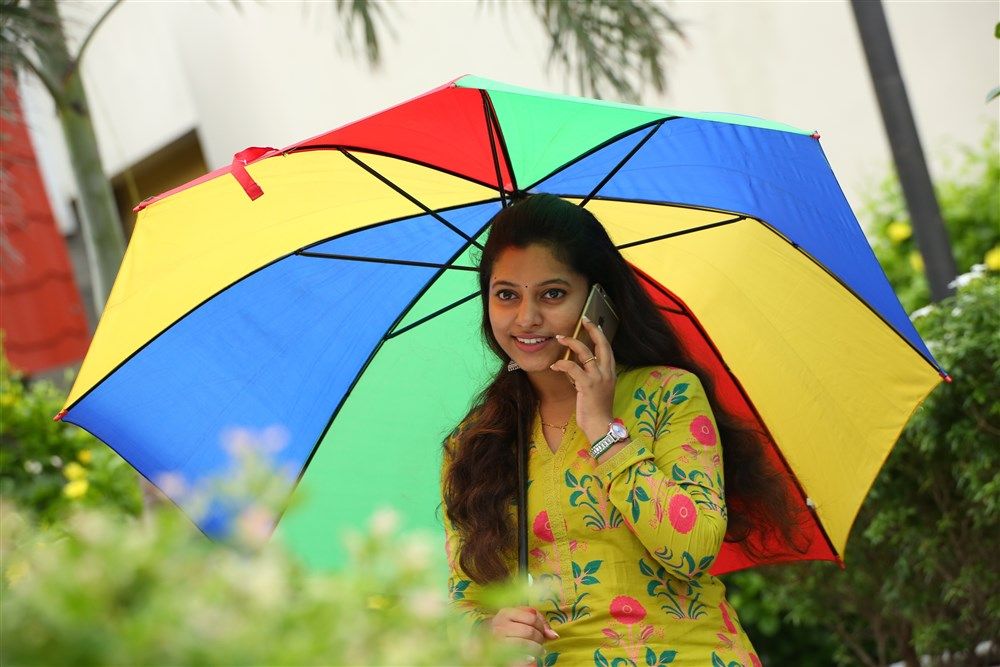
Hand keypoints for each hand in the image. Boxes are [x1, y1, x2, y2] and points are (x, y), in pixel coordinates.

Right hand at [489, 606, 558, 656]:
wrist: (486, 640)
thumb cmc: (507, 627)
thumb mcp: (520, 618)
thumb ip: (538, 621)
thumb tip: (554, 635)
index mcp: (506, 612)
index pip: (532, 617)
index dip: (541, 626)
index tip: (543, 632)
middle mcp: (499, 625)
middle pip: (529, 631)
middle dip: (540, 639)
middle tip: (541, 643)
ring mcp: (497, 640)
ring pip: (525, 644)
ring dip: (536, 649)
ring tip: (539, 651)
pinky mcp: (497, 653)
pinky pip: (517, 656)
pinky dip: (527, 658)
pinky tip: (530, 658)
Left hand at [551, 316, 616, 442]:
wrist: (601, 425)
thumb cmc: (597, 410)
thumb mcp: (597, 390)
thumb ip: (590, 377)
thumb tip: (576, 368)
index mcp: (610, 373)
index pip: (607, 348)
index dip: (600, 334)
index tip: (592, 324)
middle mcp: (607, 372)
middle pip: (601, 344)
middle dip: (592, 330)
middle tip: (583, 319)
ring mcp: (598, 378)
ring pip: (585, 352)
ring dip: (571, 343)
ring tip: (560, 338)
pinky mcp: (587, 385)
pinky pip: (572, 368)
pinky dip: (562, 364)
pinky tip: (554, 366)